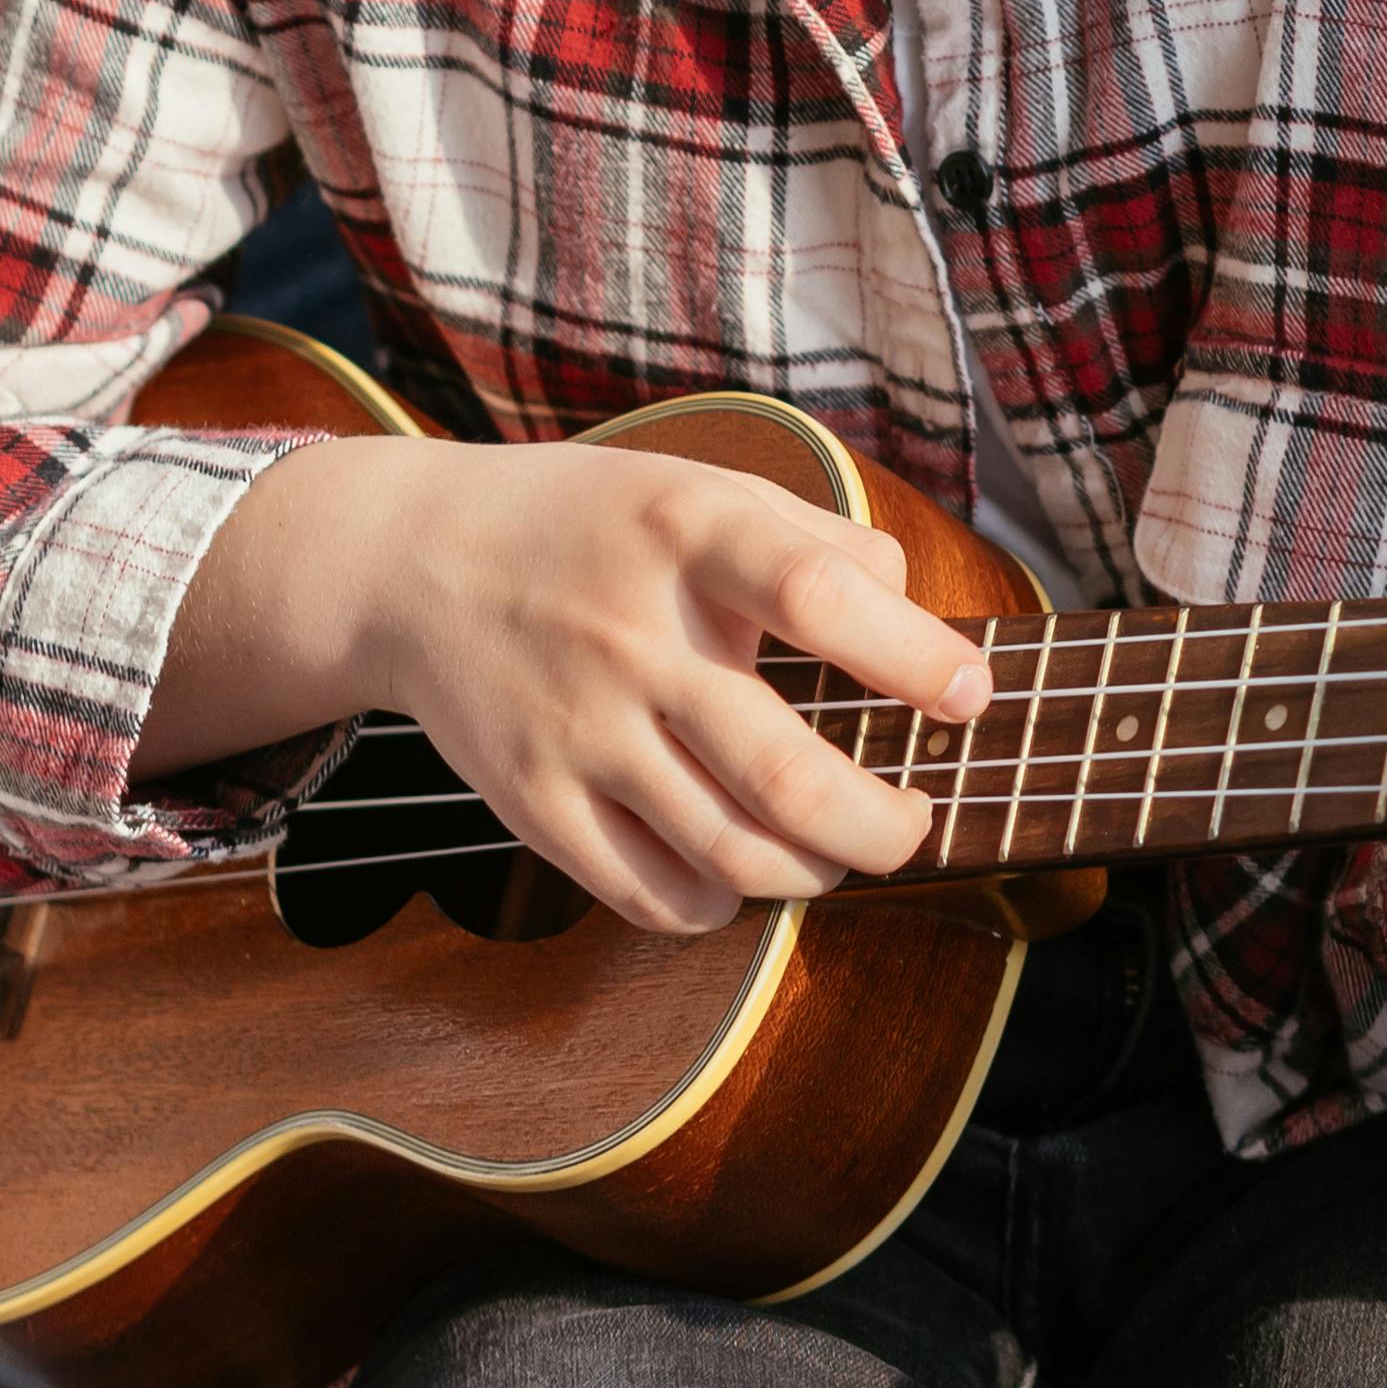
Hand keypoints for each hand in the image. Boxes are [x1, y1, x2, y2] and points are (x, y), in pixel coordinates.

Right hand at [139, 434, 991, 930]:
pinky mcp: (535, 802)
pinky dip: (718, 902)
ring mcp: (580, 732)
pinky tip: (736, 870)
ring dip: (813, 872)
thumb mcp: (700, 485)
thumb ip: (813, 536)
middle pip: (786, 777)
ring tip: (837, 851)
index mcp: (686, 536)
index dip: (916, 658)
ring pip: (731, 854)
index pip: (821, 597)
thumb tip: (913, 611)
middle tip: (915, 823)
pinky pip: (650, 894)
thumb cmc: (592, 525)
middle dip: (883, 827)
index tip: (973, 695)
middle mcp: (633, 637)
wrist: (413, 562)